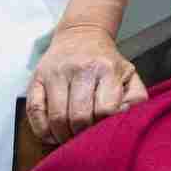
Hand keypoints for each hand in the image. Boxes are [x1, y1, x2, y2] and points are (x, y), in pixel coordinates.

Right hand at [26, 26, 147, 144]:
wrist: (81, 33)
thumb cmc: (106, 62)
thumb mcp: (128, 74)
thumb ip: (136, 98)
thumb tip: (123, 117)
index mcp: (106, 68)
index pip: (105, 109)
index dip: (104, 126)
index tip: (103, 128)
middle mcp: (80, 68)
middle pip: (79, 117)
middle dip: (83, 135)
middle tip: (85, 138)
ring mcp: (56, 72)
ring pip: (57, 118)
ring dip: (63, 136)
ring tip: (70, 136)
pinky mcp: (37, 77)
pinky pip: (34, 112)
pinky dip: (43, 130)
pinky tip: (53, 132)